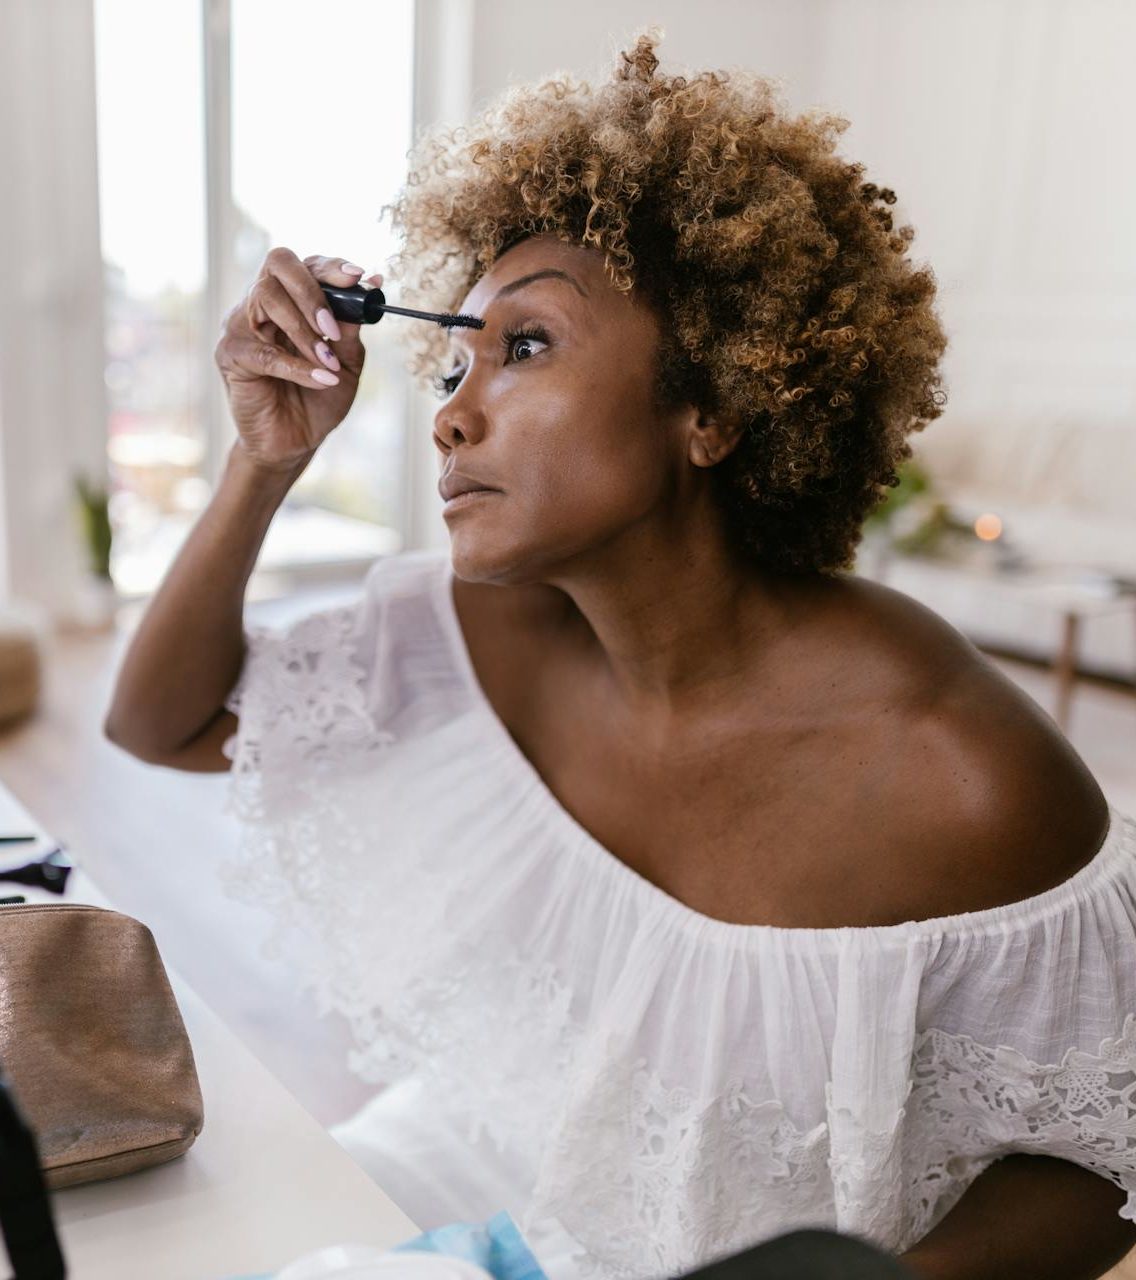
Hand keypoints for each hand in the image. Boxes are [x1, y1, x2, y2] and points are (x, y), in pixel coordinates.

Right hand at [213, 247, 384, 473]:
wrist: (296, 441)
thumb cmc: (320, 398)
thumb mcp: (347, 362)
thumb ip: (350, 328)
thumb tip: (367, 290)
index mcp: (290, 299)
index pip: (304, 264)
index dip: (330, 266)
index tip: (358, 277)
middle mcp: (261, 304)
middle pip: (278, 264)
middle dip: (312, 291)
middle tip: (334, 327)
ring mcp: (241, 325)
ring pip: (266, 297)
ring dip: (304, 330)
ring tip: (329, 361)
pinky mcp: (230, 355)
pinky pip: (264, 352)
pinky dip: (298, 367)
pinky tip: (323, 379)